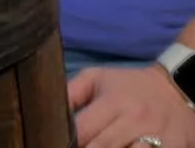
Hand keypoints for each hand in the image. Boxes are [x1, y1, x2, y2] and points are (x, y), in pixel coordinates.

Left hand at [69, 63, 194, 146]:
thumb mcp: (98, 79)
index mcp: (114, 102)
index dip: (68, 142)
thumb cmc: (129, 87)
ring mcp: (157, 138)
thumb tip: (45, 107)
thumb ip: (71, 93)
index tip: (57, 143)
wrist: (175, 90)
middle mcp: (135, 120)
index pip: (83, 131)